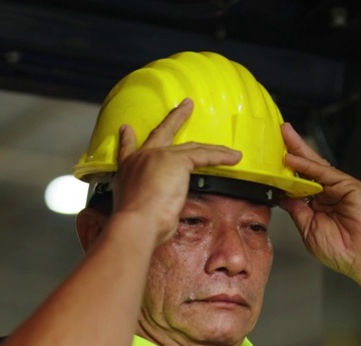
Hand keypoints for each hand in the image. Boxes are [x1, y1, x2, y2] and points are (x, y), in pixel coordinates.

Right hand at [109, 99, 242, 246]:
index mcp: (128, 171)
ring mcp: (158, 156)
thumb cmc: (136, 224)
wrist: (136, 222)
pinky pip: (204, 155)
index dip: (128, 139)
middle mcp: (141, 158)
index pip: (128, 150)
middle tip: (184, 106)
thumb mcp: (137, 212)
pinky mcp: (177, 161)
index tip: (127, 129)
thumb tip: (161, 213)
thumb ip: (150, 205)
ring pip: (192, 148)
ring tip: (227, 148)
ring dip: (213, 148)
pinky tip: (233, 158)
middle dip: (175, 118)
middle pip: (161, 133)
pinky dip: (220, 157)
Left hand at [277, 122, 360, 280]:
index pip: (299, 183)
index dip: (285, 172)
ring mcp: (338, 188)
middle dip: (292, 150)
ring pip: (315, 165)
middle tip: (278, 133)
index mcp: (318, 205)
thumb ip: (296, 210)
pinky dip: (307, 165)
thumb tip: (282, 196)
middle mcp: (328, 193)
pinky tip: (293, 159)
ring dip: (299, 150)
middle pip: (306, 168)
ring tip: (284, 135)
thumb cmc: (341, 251)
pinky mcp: (348, 185)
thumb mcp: (308, 230)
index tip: (270, 162)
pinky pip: (324, 172)